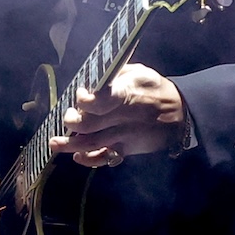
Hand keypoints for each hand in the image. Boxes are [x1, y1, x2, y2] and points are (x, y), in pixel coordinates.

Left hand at [49, 63, 183, 166]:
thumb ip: (116, 74)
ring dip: (72, 145)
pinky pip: (106, 158)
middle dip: (74, 122)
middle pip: (92, 124)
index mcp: (127, 94)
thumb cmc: (155, 89)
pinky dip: (90, 160)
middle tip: (66, 117)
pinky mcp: (127, 149)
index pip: (106, 98)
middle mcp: (123, 118)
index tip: (80, 95)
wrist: (180, 115)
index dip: (88, 99)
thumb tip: (92, 75)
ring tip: (54, 143)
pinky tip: (77, 156)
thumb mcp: (140, 73)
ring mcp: (124, 136)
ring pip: (94, 144)